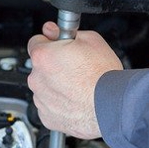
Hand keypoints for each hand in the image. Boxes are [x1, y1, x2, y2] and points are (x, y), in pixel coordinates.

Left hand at [27, 22, 122, 138]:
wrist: (113, 105)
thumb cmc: (103, 75)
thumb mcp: (91, 40)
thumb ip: (65, 32)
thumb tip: (52, 30)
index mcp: (43, 56)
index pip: (35, 42)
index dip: (49, 42)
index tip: (58, 46)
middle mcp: (37, 79)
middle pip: (40, 67)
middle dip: (54, 65)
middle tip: (74, 68)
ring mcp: (41, 100)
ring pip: (44, 88)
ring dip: (56, 85)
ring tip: (78, 86)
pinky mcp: (47, 117)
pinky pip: (49, 106)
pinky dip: (59, 104)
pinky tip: (75, 100)